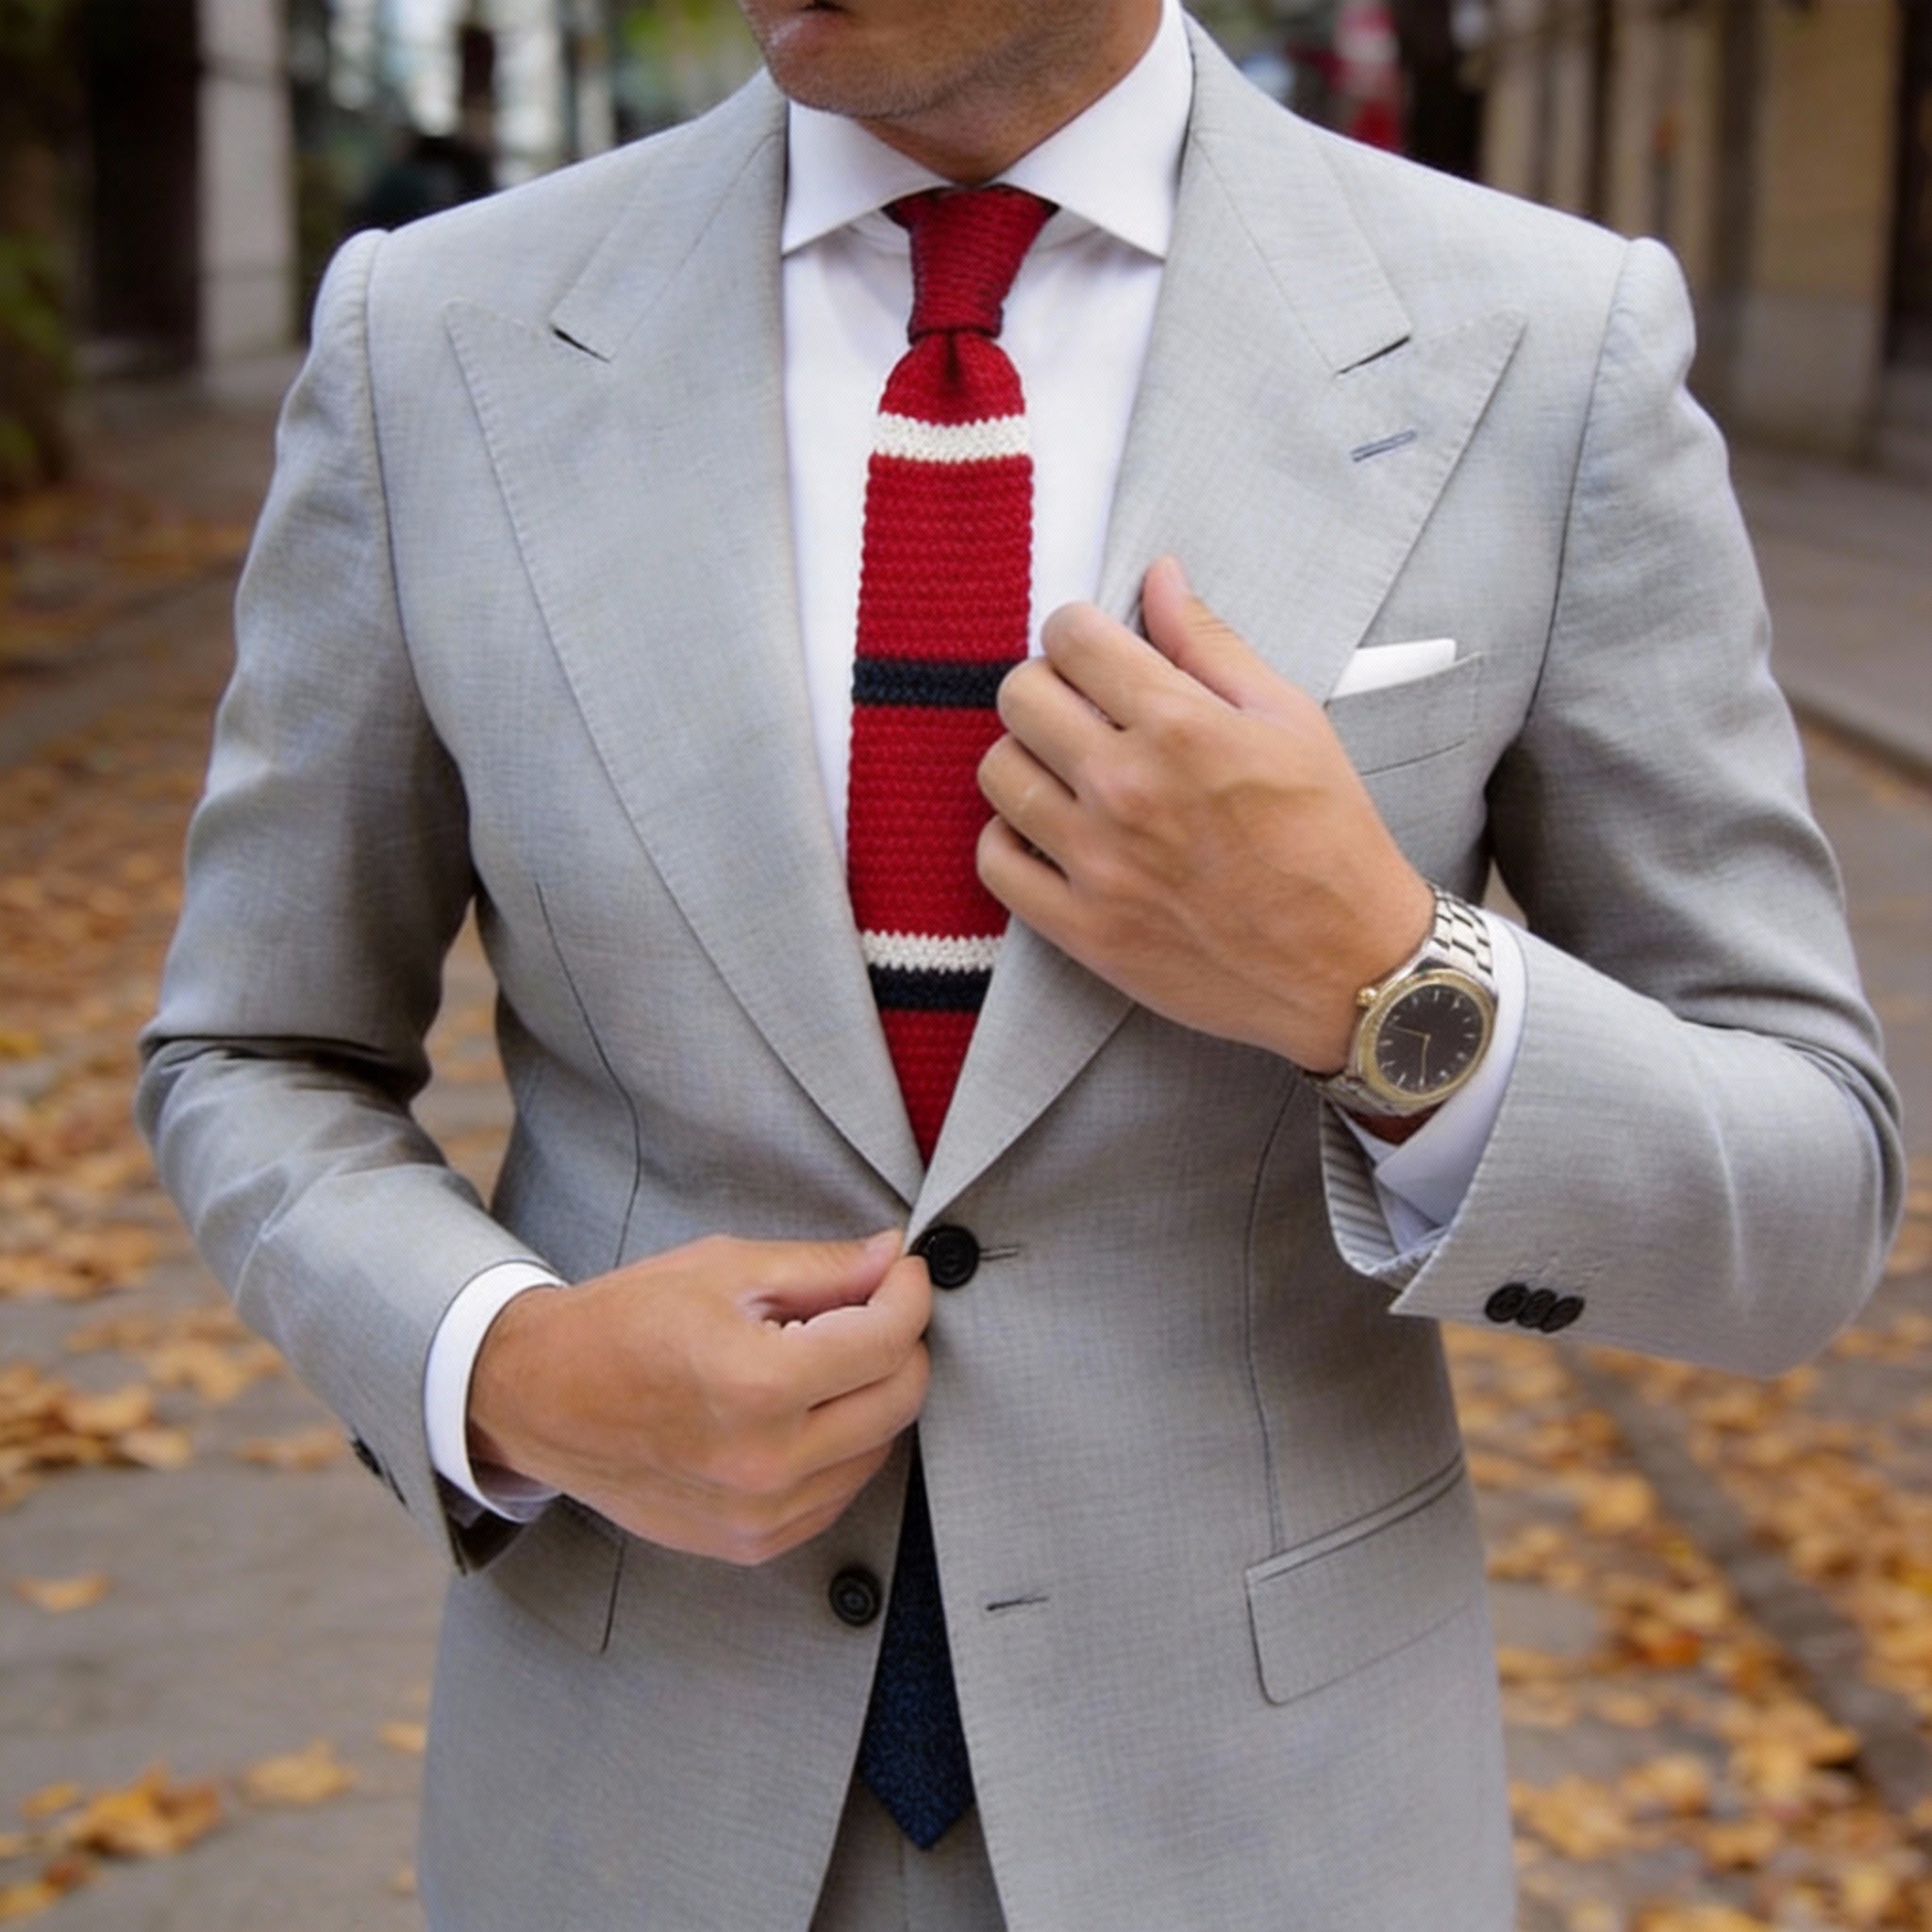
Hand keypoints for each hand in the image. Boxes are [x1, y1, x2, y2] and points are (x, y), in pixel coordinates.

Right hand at [468, 1231, 931, 1564]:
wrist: (541, 1398)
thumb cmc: (623, 1323)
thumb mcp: (724, 1269)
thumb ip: (822, 1268)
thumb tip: (892, 1259)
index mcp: (757, 1384)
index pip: (887, 1341)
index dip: (908, 1294)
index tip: (902, 1272)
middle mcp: (765, 1462)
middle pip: (898, 1400)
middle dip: (901, 1342)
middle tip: (873, 1306)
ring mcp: (759, 1515)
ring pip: (878, 1449)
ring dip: (873, 1396)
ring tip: (825, 1356)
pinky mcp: (751, 1543)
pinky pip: (838, 1492)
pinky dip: (842, 1446)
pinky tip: (804, 1408)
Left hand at [976, 556, 1432, 1073]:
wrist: (1347, 963)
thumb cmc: (1328, 835)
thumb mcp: (1290, 720)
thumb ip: (1211, 644)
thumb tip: (1159, 575)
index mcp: (1180, 726)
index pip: (1071, 637)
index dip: (1078, 631)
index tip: (1095, 651)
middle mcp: (1127, 789)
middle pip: (1019, 696)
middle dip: (1047, 686)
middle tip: (1081, 709)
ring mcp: (1097, 864)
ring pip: (998, 772)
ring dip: (1026, 758)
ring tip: (1068, 772)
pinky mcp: (1083, 929)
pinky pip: (995, 861)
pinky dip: (1010, 838)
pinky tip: (1050, 832)